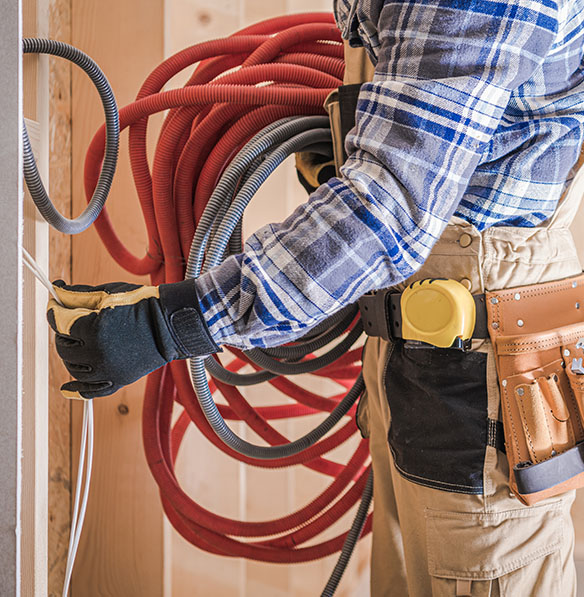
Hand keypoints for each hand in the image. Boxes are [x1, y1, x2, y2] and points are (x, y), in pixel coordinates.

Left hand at [47, 279, 218, 398]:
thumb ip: (77, 295)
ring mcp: (108, 369)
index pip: (59, 322)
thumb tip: (55, 290)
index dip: (54, 310)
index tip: (55, 304)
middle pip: (63, 347)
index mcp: (93, 329)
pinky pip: (92, 391)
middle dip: (63, 332)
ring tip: (78, 343)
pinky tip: (67, 388)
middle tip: (72, 321)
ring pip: (72, 368)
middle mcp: (97, 353)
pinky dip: (78, 390)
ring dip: (70, 355)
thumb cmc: (144, 305)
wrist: (171, 323)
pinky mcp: (119, 379)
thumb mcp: (108, 294)